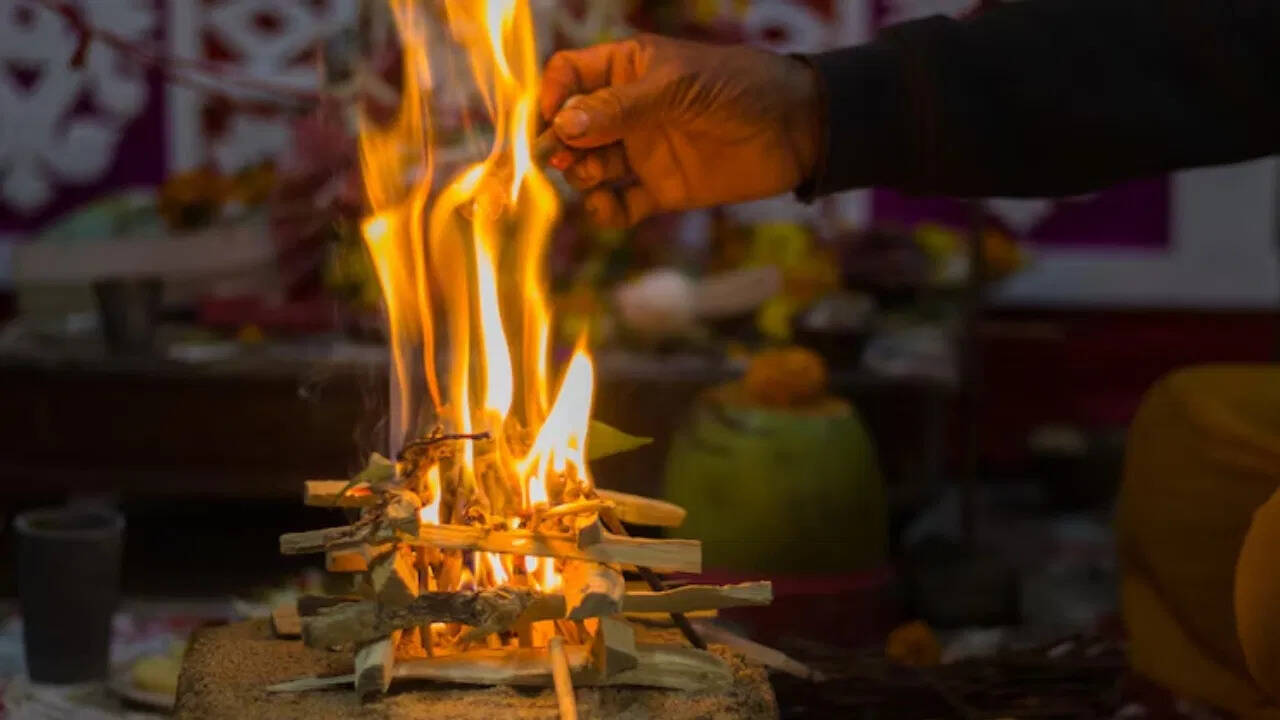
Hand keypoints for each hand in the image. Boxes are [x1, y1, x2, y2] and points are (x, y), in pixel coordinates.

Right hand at [540, 34, 820, 226]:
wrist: (797, 127)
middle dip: (560, 144)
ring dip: (581, 175)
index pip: (569, 75)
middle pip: (571, 127)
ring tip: (593, 177)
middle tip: (564, 159)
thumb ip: (620, 108)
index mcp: (626, 69)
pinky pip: (621, 205)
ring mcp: (643, 150)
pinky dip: (606, 212)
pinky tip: (607, 208)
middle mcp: (628, 111)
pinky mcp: (662, 189)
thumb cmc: (739, 86)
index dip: (552, 96)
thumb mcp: (676, 87)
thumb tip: (563, 125)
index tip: (551, 120)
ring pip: (590, 168)